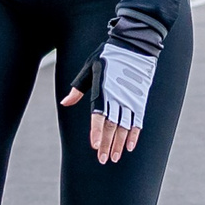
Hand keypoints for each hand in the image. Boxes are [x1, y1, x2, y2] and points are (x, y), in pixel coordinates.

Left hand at [61, 39, 157, 163]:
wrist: (135, 45)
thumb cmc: (108, 55)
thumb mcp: (89, 67)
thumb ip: (78, 88)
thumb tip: (65, 102)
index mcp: (103, 90)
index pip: (99, 115)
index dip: (97, 131)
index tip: (95, 146)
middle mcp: (118, 97)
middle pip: (112, 125)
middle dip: (107, 144)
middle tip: (103, 159)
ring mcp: (130, 99)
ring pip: (124, 126)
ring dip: (119, 143)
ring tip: (114, 157)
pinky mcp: (139, 100)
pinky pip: (137, 121)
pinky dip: (134, 134)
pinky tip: (129, 146)